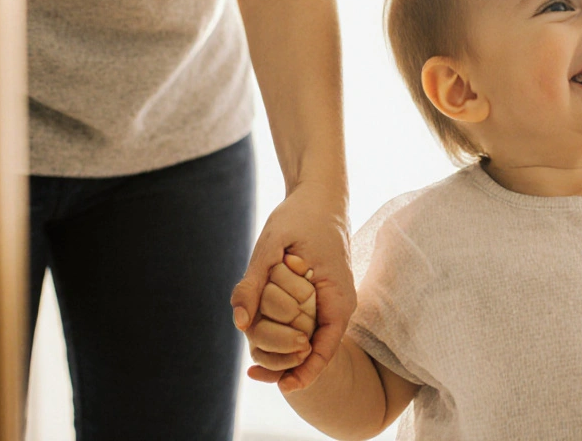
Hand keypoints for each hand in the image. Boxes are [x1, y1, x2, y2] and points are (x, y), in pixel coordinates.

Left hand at [231, 183, 355, 391]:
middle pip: (317, 350)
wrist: (320, 194)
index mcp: (338, 295)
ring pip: (311, 339)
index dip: (305, 372)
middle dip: (288, 364)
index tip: (281, 387)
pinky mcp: (322, 296)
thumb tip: (240, 323)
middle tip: (254, 371)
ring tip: (255, 365)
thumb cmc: (299, 215)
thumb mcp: (270, 244)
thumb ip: (253, 283)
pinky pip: (308, 324)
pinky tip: (261, 339)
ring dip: (285, 351)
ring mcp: (333, 300)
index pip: (326, 347)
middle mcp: (341, 303)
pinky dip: (287, 335)